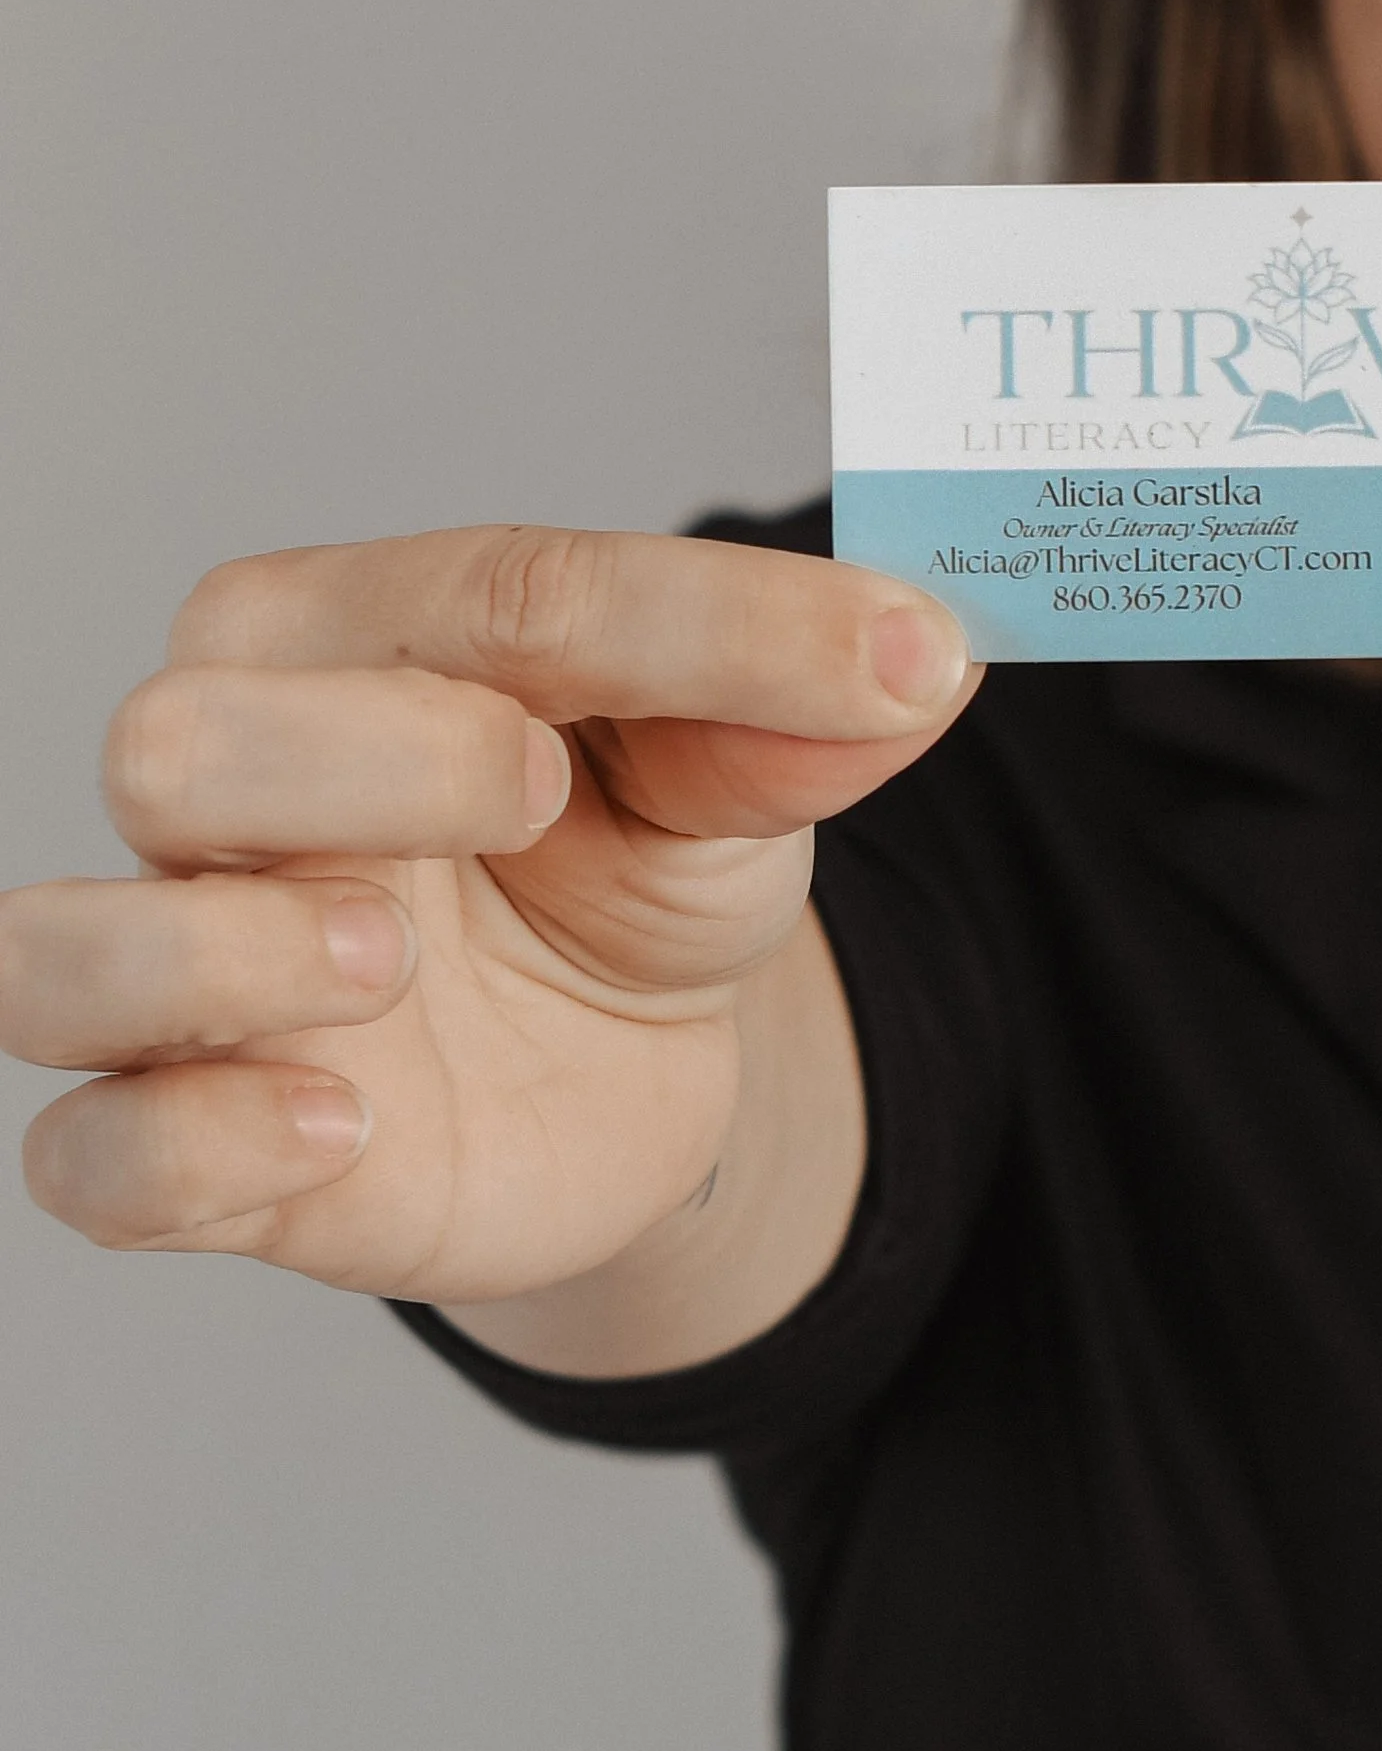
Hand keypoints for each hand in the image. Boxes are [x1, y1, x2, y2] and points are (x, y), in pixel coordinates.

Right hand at [2, 527, 974, 1309]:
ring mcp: (190, 980)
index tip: (891, 664)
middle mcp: (228, 793)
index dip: (701, 625)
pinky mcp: (196, 1152)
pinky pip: (91, 1157)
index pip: (490, 592)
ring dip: (218, 953)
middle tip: (535, 797)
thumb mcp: (739, 784)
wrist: (624, 1066)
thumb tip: (926, 658)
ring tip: (382, 956)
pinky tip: (341, 1123)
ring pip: (58, 953)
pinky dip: (192, 1141)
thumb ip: (800, 718)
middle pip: (180, 739)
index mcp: (352, 639)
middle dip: (369, 757)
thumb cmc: (629, 868)